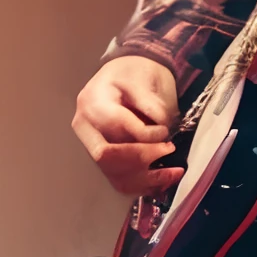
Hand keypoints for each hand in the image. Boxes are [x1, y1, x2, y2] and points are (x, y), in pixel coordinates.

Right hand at [71, 56, 183, 196]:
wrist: (125, 74)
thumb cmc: (134, 72)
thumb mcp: (144, 76)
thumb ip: (150, 102)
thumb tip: (162, 127)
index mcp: (92, 101)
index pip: (116, 127)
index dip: (145, 134)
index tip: (166, 132)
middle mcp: (84, 126)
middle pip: (106, 155)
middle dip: (141, 157)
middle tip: (168, 150)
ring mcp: (89, 144)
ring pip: (111, 173)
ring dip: (144, 178)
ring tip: (172, 172)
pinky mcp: (100, 157)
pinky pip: (116, 179)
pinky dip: (140, 183)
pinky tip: (161, 180)